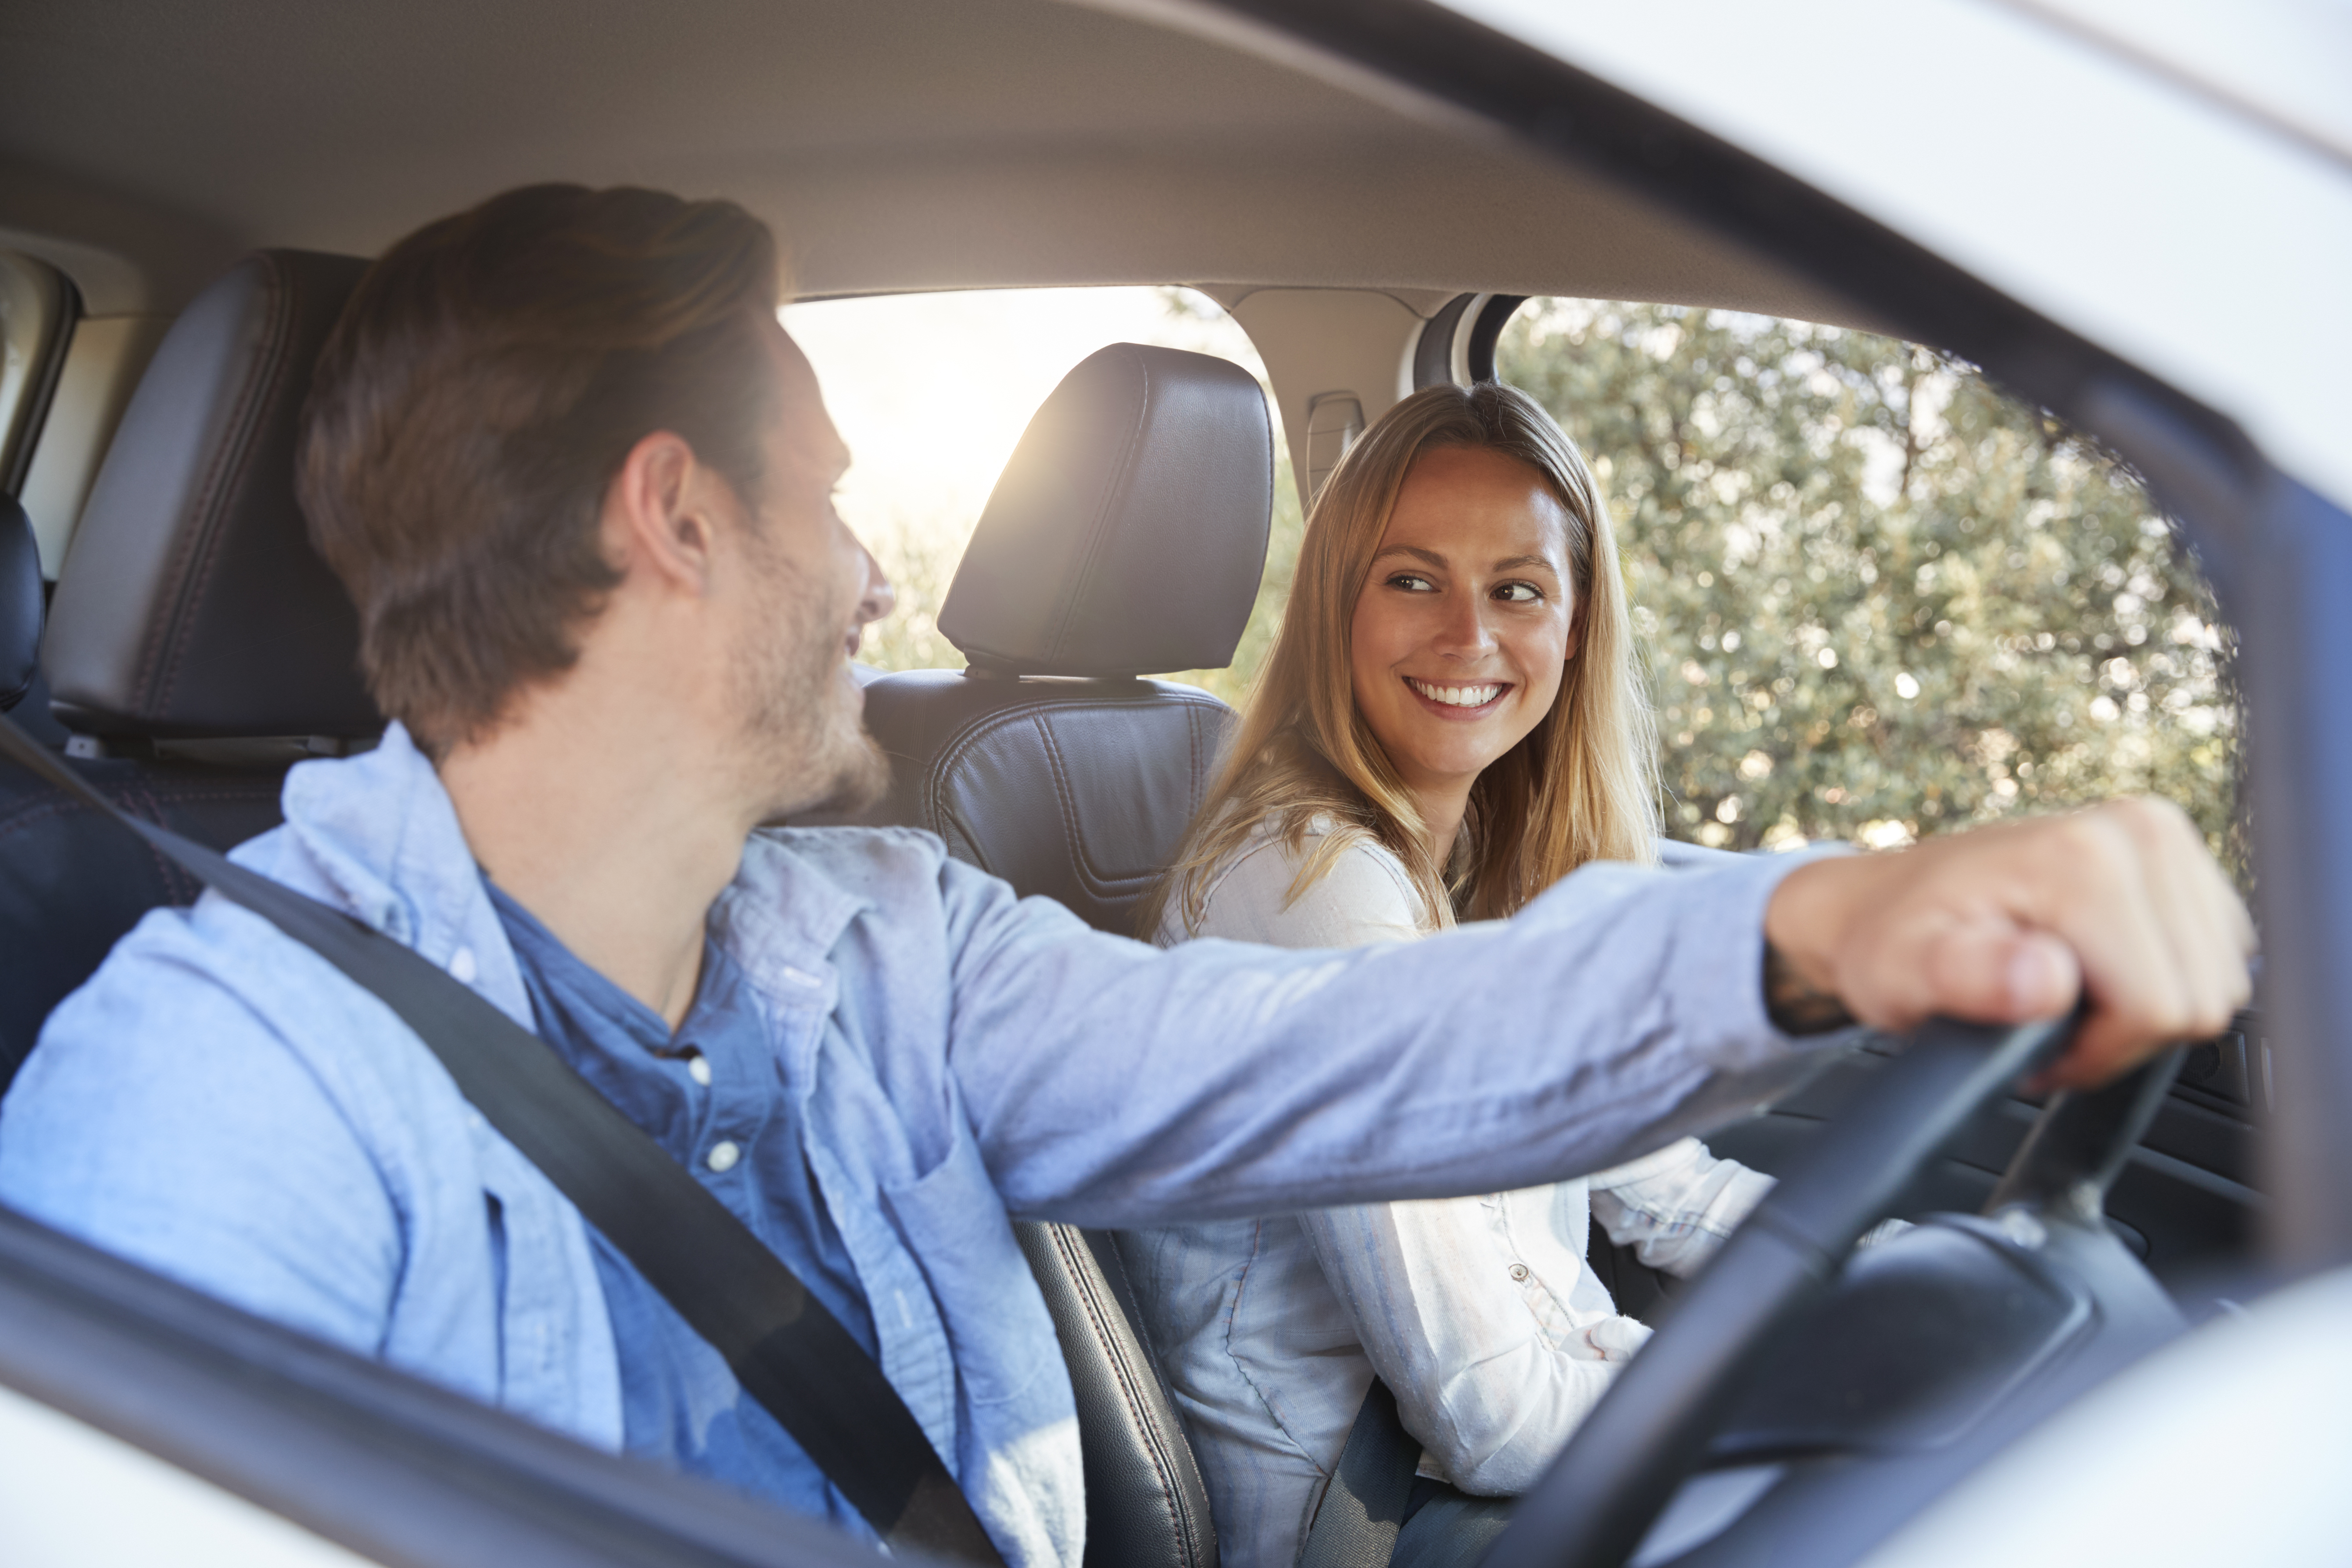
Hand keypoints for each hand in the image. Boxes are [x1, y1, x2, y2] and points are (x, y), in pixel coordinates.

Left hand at [1764, 798, 2253, 1088]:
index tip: (2035, 1046)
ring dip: (2145, 1011)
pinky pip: (2218, 957)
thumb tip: (2044, 979)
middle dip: (2125, 1034)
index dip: (2099, 1052)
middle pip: (2199, 996)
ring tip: (2067, 999)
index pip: (2159, 1008)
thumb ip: (1969, 978)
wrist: (1888, 903)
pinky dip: (2165, 980)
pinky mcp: (2183, 858)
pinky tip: (2100, 973)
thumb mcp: (1904, 973)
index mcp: (2085, 857)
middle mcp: (2139, 831)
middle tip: (2046, 1022)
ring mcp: (2165, 837)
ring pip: (2218, 982)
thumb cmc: (1895, 941)